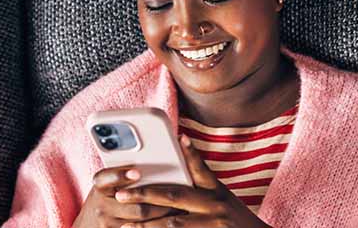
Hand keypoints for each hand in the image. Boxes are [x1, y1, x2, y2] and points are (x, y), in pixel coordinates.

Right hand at [73, 165, 175, 227]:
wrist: (89, 224)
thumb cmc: (106, 197)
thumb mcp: (108, 184)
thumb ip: (122, 173)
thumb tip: (150, 159)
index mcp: (99, 186)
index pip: (107, 178)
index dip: (121, 175)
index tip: (137, 172)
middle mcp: (100, 205)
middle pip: (134, 203)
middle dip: (158, 201)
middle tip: (177, 196)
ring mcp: (107, 223)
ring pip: (142, 220)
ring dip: (163, 215)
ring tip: (180, 209)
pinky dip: (156, 225)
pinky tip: (167, 221)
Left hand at [113, 134, 271, 227]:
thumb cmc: (235, 221)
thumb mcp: (224, 199)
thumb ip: (203, 185)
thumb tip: (180, 161)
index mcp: (217, 191)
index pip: (201, 169)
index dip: (191, 153)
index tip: (180, 138)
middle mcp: (215, 205)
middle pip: (176, 196)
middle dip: (146, 194)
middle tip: (122, 194)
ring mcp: (213, 224)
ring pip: (173, 223)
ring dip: (146, 225)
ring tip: (126, 225)